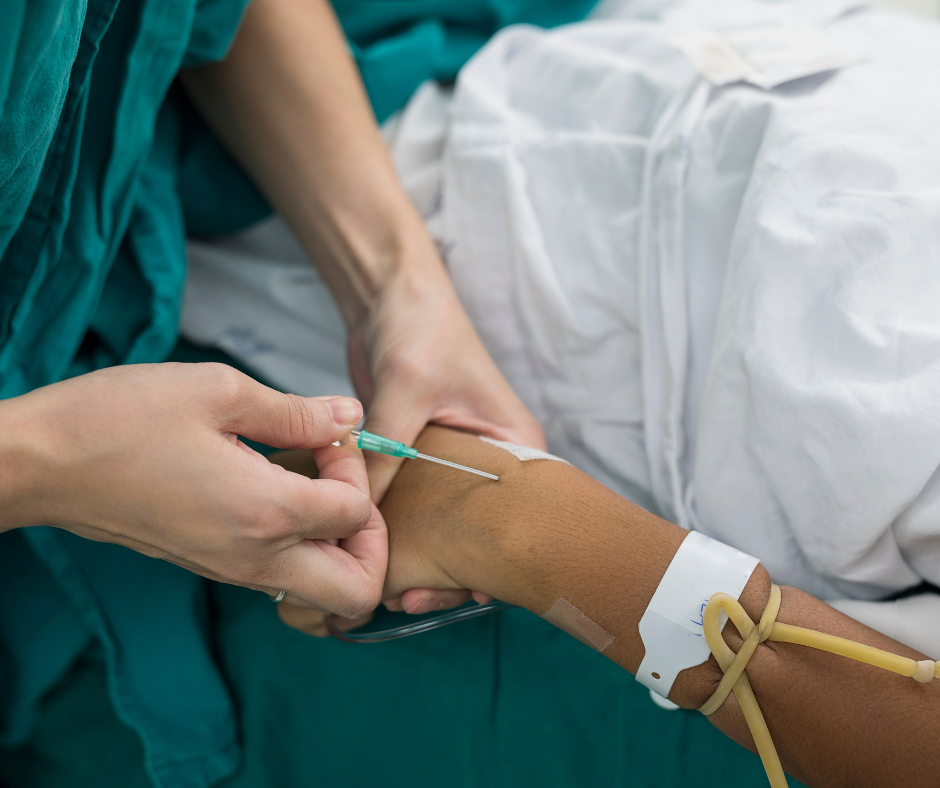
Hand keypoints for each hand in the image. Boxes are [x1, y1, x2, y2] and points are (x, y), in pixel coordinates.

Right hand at [0, 363, 385, 617]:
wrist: (40, 463)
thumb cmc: (120, 419)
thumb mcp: (219, 391)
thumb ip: (297, 411)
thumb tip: (350, 417)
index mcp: (266, 514)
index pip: (358, 514)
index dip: (355, 466)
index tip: (324, 434)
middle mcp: (254, 558)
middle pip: (355, 593)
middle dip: (372, 543)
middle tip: (343, 486)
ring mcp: (229, 571)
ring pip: (318, 591)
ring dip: (334, 544)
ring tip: (306, 481)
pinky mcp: (208, 567)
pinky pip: (278, 575)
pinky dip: (298, 543)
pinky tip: (271, 487)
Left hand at [347, 239, 543, 612]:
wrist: (391, 294)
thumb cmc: (422, 328)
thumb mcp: (407, 390)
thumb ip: (385, 451)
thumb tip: (355, 515)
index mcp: (517, 449)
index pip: (520, 519)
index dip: (494, 562)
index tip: (464, 595)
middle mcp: (491, 464)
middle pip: (480, 534)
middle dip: (450, 571)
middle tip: (410, 600)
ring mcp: (454, 466)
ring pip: (443, 526)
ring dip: (419, 556)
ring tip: (392, 592)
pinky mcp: (420, 460)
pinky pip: (412, 505)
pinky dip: (396, 528)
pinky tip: (374, 553)